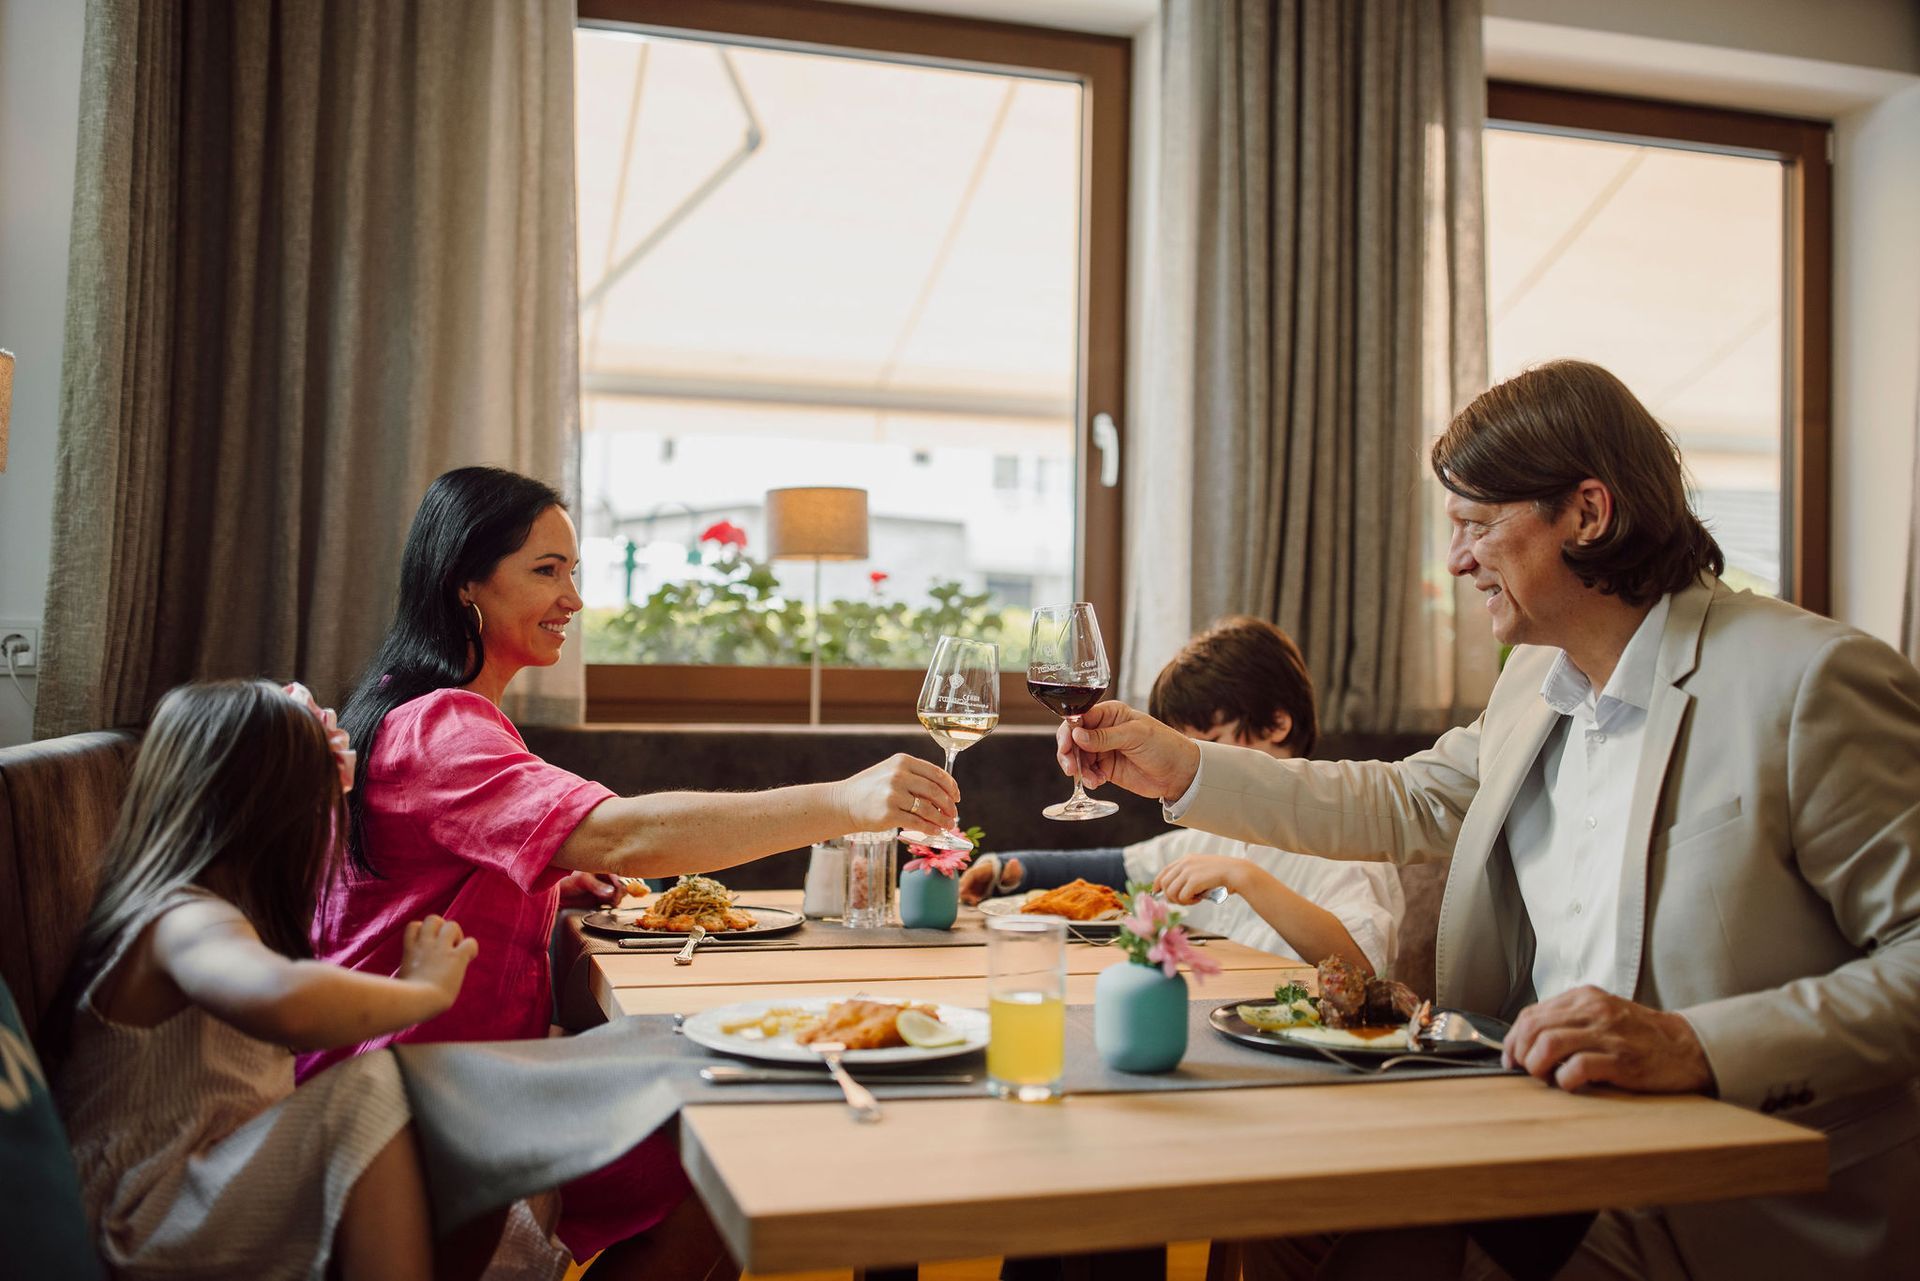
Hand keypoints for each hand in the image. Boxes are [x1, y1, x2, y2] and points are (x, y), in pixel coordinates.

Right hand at [398, 915, 478, 1012]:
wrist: (416, 1003)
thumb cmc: (402, 999)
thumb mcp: (395, 981)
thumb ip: (399, 976)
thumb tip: (396, 983)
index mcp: (410, 950)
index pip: (414, 926)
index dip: (423, 931)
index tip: (427, 946)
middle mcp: (425, 945)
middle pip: (433, 918)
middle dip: (442, 929)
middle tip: (444, 948)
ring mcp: (441, 950)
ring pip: (453, 925)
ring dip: (457, 937)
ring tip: (455, 953)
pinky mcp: (456, 957)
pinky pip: (471, 943)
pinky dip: (471, 950)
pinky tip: (467, 960)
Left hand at [557, 870, 624, 908]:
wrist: (560, 893)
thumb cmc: (569, 881)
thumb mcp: (583, 880)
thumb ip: (597, 886)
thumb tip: (611, 892)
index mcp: (604, 868)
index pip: (619, 874)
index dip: (621, 883)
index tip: (618, 892)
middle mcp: (607, 877)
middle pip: (622, 884)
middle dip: (620, 892)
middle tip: (614, 899)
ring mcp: (605, 888)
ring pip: (619, 894)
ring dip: (617, 899)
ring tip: (610, 902)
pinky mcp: (602, 898)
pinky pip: (613, 901)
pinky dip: (613, 904)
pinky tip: (608, 905)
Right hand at [834, 753, 959, 833]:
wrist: (843, 803)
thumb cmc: (871, 789)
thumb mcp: (891, 772)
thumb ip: (915, 777)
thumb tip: (945, 793)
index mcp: (902, 761)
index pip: (936, 773)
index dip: (951, 786)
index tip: (957, 797)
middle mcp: (898, 775)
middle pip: (935, 791)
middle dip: (949, 805)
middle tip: (954, 814)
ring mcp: (892, 795)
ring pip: (927, 809)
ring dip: (942, 819)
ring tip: (948, 826)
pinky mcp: (888, 814)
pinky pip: (917, 822)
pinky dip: (930, 828)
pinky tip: (935, 831)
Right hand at [1056, 702, 1201, 801]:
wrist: (1180, 773)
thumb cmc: (1164, 746)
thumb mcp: (1135, 736)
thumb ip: (1105, 736)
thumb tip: (1077, 735)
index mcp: (1111, 714)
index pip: (1080, 717)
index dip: (1069, 730)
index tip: (1066, 745)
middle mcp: (1103, 729)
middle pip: (1073, 738)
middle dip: (1068, 752)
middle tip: (1071, 767)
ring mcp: (1103, 749)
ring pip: (1078, 757)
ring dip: (1078, 769)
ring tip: (1089, 779)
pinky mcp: (1106, 768)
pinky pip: (1087, 771)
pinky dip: (1087, 778)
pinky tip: (1097, 782)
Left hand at [1153, 854, 1248, 904]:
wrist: (1238, 873)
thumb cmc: (1223, 875)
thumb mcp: (1202, 870)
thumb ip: (1189, 876)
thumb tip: (1173, 892)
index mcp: (1186, 859)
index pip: (1164, 871)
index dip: (1157, 884)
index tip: (1157, 894)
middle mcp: (1185, 863)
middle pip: (1164, 884)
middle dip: (1172, 897)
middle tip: (1184, 901)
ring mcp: (1189, 871)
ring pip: (1171, 893)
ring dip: (1181, 901)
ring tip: (1193, 900)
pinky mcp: (1194, 880)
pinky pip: (1183, 897)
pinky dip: (1190, 902)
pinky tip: (1199, 899)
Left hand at [1503, 986, 1715, 1093]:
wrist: (1686, 1047)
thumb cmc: (1640, 1036)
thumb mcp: (1602, 1015)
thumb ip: (1570, 1021)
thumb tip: (1529, 1042)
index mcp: (1584, 997)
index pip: (1531, 1014)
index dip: (1513, 1039)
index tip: (1511, 1058)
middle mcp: (1593, 1010)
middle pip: (1534, 1028)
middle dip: (1520, 1053)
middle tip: (1524, 1071)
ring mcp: (1607, 1034)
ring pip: (1549, 1044)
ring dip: (1536, 1066)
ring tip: (1543, 1078)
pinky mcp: (1621, 1059)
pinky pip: (1578, 1067)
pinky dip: (1564, 1079)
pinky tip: (1568, 1085)